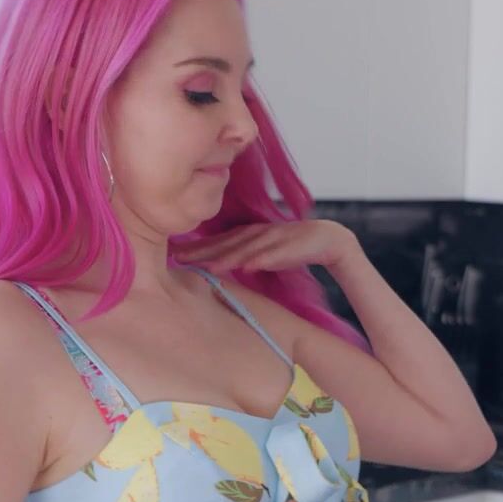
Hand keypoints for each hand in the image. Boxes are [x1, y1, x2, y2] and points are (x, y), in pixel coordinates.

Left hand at [172, 219, 358, 273]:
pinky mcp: (295, 244)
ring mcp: (276, 238)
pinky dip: (263, 259)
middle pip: (227, 243)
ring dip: (230, 257)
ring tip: (211, 267)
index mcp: (249, 235)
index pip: (218, 242)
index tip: (173, 257)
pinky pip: (276, 253)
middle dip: (203, 251)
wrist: (330, 239)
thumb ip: (241, 257)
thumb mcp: (262, 252)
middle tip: (179, 259)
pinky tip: (250, 267)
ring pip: (248, 248)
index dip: (196, 248)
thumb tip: (214, 268)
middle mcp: (259, 233)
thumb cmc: (292, 248)